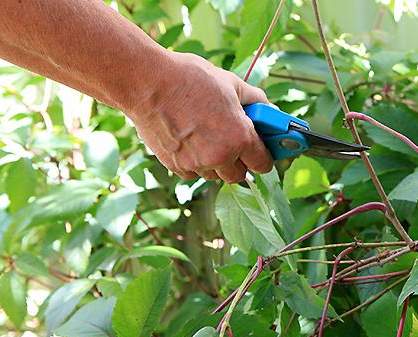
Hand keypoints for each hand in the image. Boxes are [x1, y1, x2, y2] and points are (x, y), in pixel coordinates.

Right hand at [126, 52, 272, 182]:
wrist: (147, 82)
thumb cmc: (190, 78)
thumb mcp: (231, 83)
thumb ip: (256, 101)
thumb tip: (270, 110)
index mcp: (240, 138)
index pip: (263, 164)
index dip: (264, 156)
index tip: (260, 150)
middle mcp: (220, 156)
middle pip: (239, 176)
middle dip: (239, 162)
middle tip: (233, 142)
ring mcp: (195, 164)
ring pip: (214, 175)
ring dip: (216, 163)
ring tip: (206, 136)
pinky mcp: (174, 165)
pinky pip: (192, 173)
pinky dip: (194, 162)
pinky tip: (188, 140)